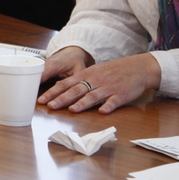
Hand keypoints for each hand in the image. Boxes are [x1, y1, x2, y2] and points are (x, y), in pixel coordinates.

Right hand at [0, 46, 88, 96]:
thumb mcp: (80, 71)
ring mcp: (34, 65)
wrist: (73, 49)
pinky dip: (7, 76)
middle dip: (5, 79)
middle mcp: (39, 63)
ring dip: (2, 78)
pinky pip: (18, 72)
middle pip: (20, 72)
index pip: (37, 74)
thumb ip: (76, 81)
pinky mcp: (32, 67)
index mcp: (51, 64)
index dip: (26, 81)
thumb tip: (71, 92)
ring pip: (16, 71)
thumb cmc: (76, 60)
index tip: (16, 87)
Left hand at [37, 50, 161, 114]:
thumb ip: (79, 80)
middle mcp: (95, 81)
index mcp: (87, 75)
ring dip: (82, 103)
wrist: (137, 68)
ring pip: (93, 96)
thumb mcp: (94, 71)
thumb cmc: (113, 71)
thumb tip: (61, 89)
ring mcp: (108, 88)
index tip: (41, 100)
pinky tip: (103, 111)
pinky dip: (108, 106)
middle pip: (76, 90)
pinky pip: (114, 101)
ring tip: (72, 110)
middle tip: (50, 106)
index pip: (66, 84)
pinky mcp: (121, 95)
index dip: (53, 92)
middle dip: (62, 99)